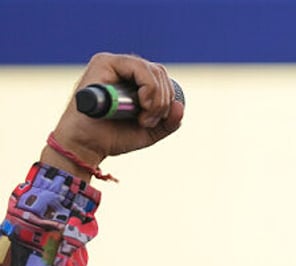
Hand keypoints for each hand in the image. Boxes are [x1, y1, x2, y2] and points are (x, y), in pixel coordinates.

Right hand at [40, 52, 183, 178]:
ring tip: (143, 119)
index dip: (168, 98)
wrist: (87, 145)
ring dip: (157, 98)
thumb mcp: (151, 131)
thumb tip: (180, 106)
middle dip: (163, 101)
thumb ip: (169, 122)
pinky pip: (139, 67)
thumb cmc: (114, 137)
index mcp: (134, 80)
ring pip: (153, 70)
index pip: (162, 78)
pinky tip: (142, 105)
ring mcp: (113, 63)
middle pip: (160, 72)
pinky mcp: (103, 63)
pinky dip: (149, 88)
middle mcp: (123, 68)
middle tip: (149, 122)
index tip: (158, 120)